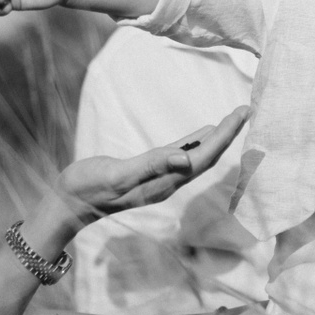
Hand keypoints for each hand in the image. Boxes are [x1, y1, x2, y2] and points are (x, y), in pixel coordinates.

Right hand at [54, 106, 248, 218]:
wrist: (69, 203)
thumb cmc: (89, 187)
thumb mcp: (119, 174)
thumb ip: (151, 166)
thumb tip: (186, 161)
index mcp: (165, 182)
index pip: (204, 157)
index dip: (225, 136)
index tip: (242, 114)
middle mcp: (168, 182)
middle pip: (207, 157)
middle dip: (228, 134)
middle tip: (245, 110)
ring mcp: (159, 179)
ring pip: (196, 157)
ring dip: (215, 139)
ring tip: (232, 120)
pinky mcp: (148, 173)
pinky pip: (180, 156)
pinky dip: (194, 143)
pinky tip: (200, 133)